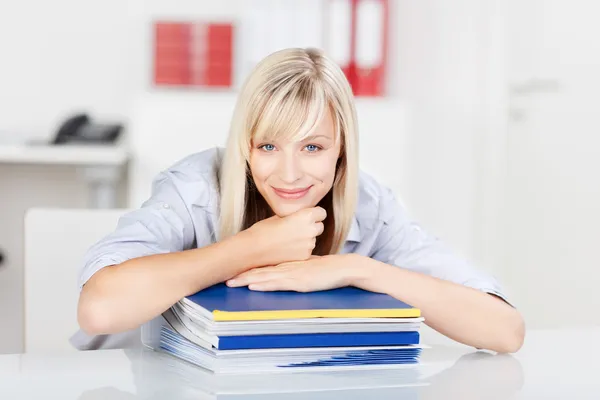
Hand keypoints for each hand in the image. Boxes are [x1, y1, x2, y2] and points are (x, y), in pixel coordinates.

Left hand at [226, 254, 356, 291]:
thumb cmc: (326, 269)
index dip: (247, 268)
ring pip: (264, 276)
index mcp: (287, 263)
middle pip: (259, 270)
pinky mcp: (298, 282)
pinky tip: (252, 286)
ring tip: (231, 282)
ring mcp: (291, 274)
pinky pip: (277, 283)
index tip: (232, 270)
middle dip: (240, 274)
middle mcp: (286, 267)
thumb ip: (295, 268)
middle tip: (223, 277)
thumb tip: (286, 272)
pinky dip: (263, 284)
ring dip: (246, 280)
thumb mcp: (306, 267)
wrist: (342, 267)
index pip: (263, 265)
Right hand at [245, 207, 326, 265]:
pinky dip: (301, 249)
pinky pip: (307, 250)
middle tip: (297, 228)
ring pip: (313, 239)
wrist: (254, 248)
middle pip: (320, 226)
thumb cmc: (264, 229)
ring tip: (289, 239)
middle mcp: (311, 230)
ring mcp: (309, 245)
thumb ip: (296, 214)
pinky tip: (288, 248)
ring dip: (306, 238)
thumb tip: (302, 214)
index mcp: (306, 216)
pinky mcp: (305, 256)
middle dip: (312, 226)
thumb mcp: (281, 215)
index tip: (307, 216)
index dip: (314, 214)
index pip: (322, 212)